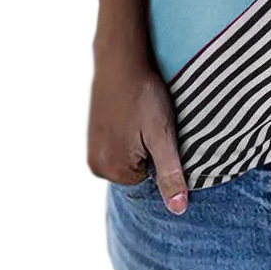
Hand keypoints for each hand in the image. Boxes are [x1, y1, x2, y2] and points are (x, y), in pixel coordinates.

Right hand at [87, 48, 189, 214]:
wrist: (120, 59)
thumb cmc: (144, 95)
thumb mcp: (163, 134)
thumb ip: (170, 173)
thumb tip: (178, 210)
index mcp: (112, 169)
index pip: (151, 181)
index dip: (162, 155)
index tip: (159, 130)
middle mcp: (96, 165)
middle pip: (138, 171)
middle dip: (149, 150)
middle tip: (150, 120)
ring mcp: (92, 149)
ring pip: (130, 157)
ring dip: (139, 140)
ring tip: (140, 114)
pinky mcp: (93, 134)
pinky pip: (119, 145)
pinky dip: (129, 132)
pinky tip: (131, 111)